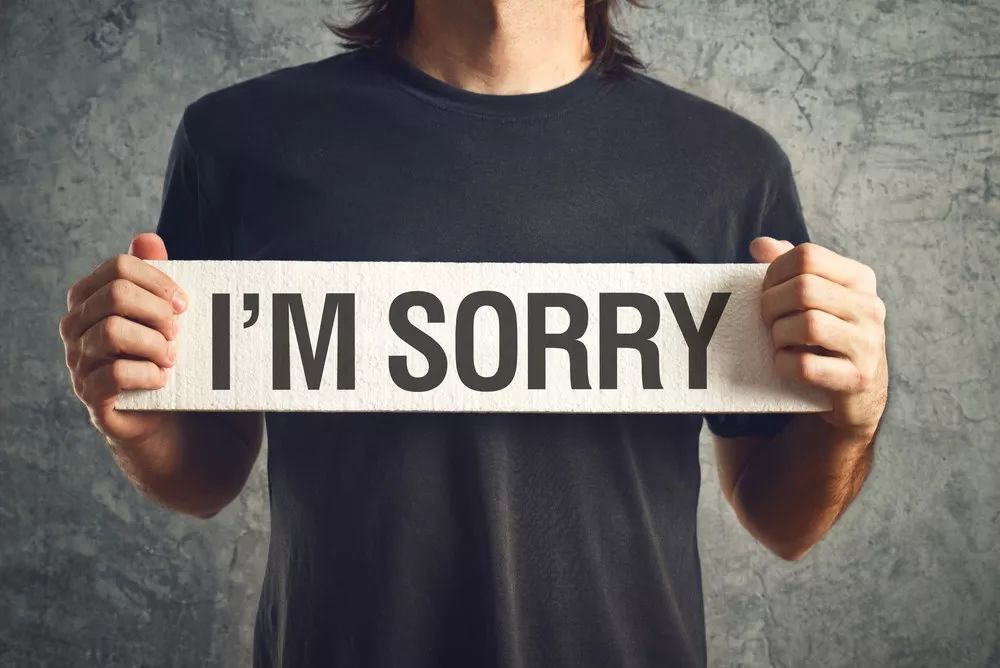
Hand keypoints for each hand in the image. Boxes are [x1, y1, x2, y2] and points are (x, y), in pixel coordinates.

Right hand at [60, 233, 186, 445]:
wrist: (164, 415)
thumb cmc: (162, 355)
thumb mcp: (163, 314)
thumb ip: (154, 276)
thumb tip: (147, 239)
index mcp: (90, 298)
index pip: (119, 268)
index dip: (158, 281)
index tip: (184, 303)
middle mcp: (76, 326)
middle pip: (116, 295)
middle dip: (158, 311)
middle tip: (179, 331)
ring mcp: (79, 361)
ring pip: (113, 332)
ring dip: (154, 343)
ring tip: (171, 357)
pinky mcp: (91, 394)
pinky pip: (115, 374)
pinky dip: (148, 374)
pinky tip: (163, 379)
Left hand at [752, 236, 887, 436]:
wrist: (855, 393)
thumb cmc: (826, 336)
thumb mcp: (814, 296)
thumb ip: (788, 266)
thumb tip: (759, 245)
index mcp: (859, 279)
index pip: (808, 256)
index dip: (775, 271)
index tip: (767, 290)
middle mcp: (869, 307)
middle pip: (804, 289)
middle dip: (771, 305)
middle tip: (767, 320)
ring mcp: (867, 344)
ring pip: (807, 325)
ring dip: (779, 335)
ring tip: (780, 342)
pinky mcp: (856, 378)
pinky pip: (805, 365)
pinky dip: (783, 364)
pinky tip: (786, 363)